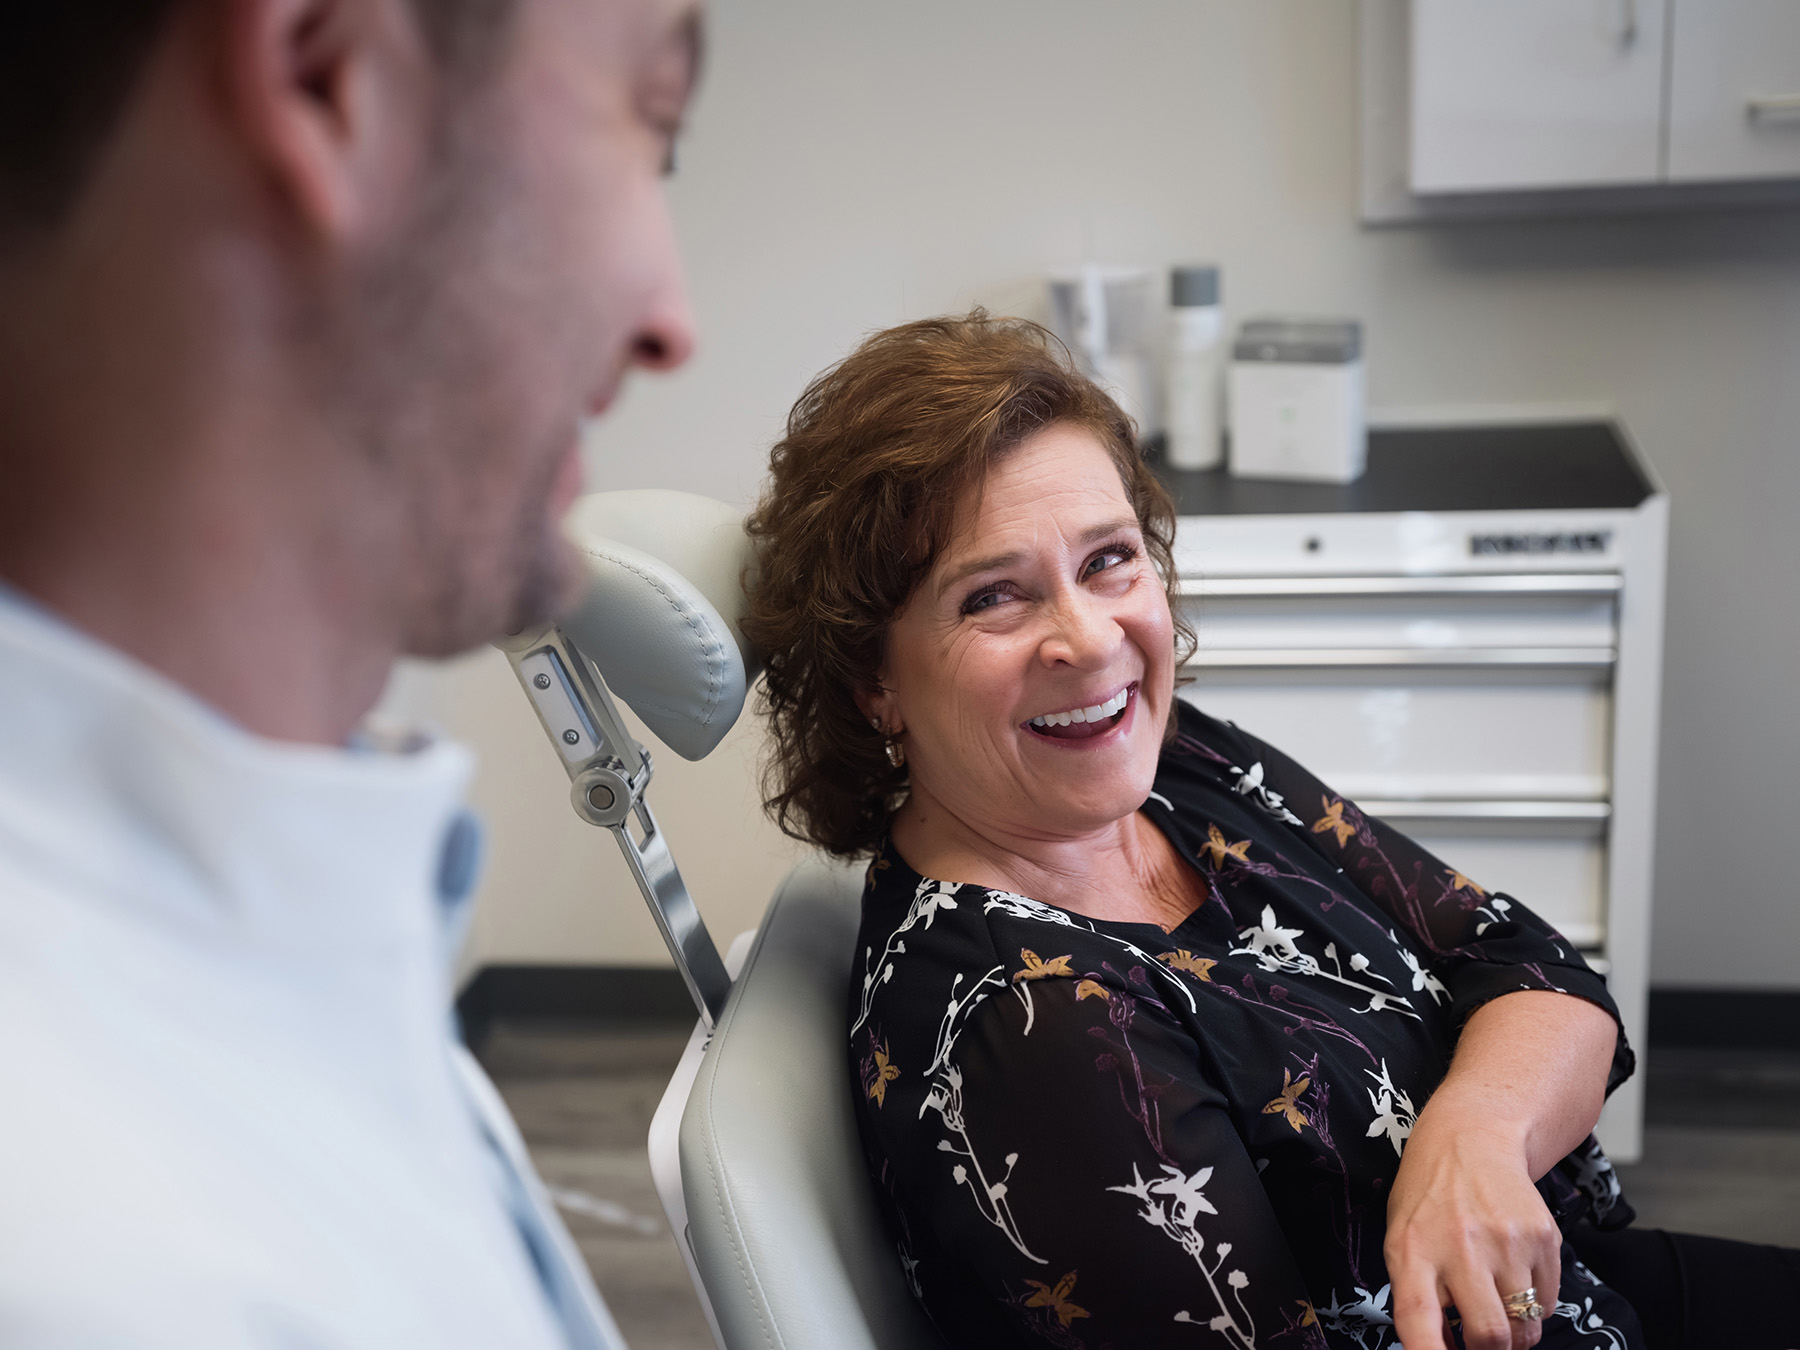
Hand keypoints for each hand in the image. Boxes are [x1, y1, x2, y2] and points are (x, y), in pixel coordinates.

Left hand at [1384, 1108, 1561, 1349]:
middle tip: (1480, 1343)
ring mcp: (1507, 1241)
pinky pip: (1548, 1303)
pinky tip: (1515, 1278)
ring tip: (1499, 1310)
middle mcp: (1460, 1245)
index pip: (1418, 1320)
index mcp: (1412, 1250)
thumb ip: (1416, 1295)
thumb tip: (1443, 1349)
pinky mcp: (1544, 1236)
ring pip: (1526, 1328)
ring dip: (1515, 1336)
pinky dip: (1534, 1307)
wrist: (1472, 1138)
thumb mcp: (1402, 1240)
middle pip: (1490, 1336)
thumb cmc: (1428, 1198)